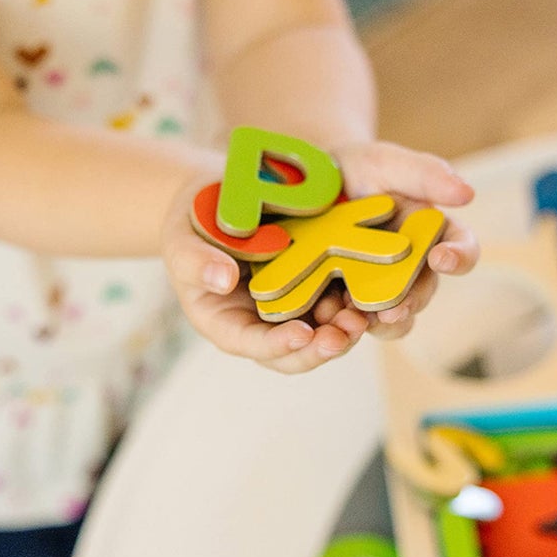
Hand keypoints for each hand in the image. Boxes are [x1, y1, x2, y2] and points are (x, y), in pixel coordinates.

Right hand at [160, 173, 370, 374]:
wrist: (214, 203)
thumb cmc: (190, 226)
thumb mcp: (181, 239)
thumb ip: (195, 261)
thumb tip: (223, 279)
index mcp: (225, 323)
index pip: (251, 345)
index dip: (277, 345)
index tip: (301, 335)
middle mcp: (261, 325)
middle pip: (294, 353)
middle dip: (321, 347)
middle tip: (347, 332)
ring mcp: (290, 308)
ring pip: (321, 332)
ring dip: (345, 329)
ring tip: (366, 313)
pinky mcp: (313, 287)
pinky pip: (336, 301)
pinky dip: (355, 300)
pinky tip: (374, 287)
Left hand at [329, 140, 478, 340]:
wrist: (309, 184)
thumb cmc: (357, 168)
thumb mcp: (387, 162)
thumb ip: (425, 174)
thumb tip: (467, 193)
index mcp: (433, 234)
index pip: (461, 248)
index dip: (459, 256)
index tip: (441, 257)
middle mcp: (412, 268)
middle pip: (423, 293)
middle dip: (410, 303)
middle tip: (393, 310)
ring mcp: (380, 287)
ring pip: (392, 318)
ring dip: (377, 323)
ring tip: (354, 321)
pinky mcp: (346, 301)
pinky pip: (351, 322)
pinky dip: (341, 324)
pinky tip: (324, 318)